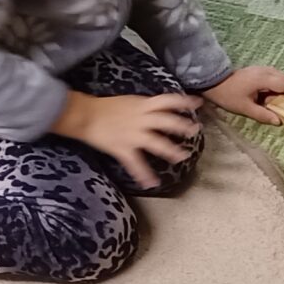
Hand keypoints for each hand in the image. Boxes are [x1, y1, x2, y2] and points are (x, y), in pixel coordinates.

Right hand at [56, 90, 200, 188]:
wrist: (84, 115)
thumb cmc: (105, 107)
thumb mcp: (130, 101)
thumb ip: (146, 106)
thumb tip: (160, 108)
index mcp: (143, 105)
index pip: (168, 100)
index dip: (185, 102)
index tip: (199, 104)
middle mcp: (141, 119)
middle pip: (166, 121)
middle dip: (182, 126)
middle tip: (195, 131)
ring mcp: (133, 135)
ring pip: (156, 143)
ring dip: (170, 151)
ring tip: (182, 157)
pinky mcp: (123, 148)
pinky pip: (136, 164)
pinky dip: (144, 174)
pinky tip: (152, 183)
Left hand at [203, 65, 283, 123]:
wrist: (212, 81)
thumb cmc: (228, 95)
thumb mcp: (245, 108)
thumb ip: (262, 115)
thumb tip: (278, 121)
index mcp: (263, 79)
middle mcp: (265, 71)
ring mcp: (261, 68)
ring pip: (280, 76)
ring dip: (282, 88)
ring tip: (276, 101)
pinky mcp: (257, 70)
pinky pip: (273, 75)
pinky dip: (276, 84)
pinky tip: (269, 94)